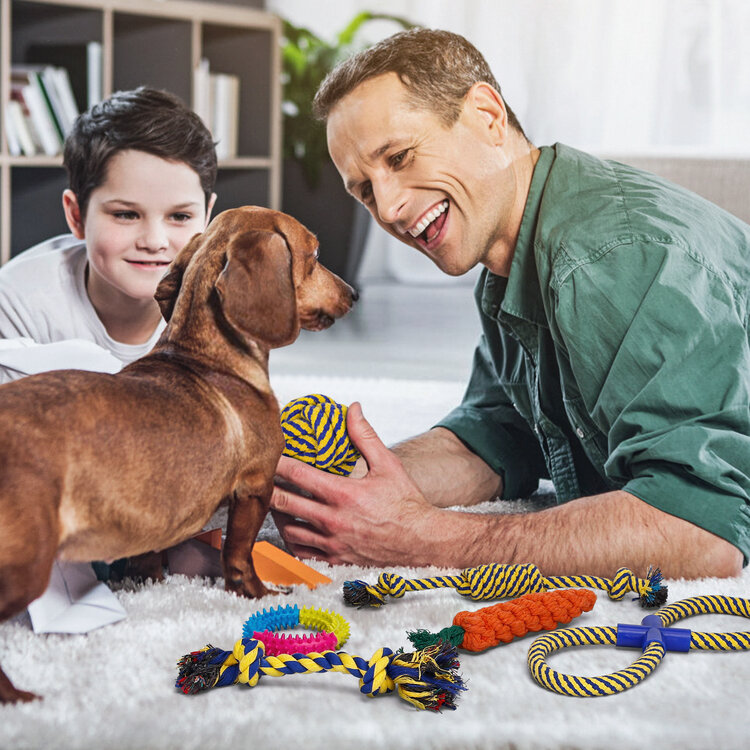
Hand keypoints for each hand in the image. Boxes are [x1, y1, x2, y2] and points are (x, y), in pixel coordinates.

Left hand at [270, 402, 442, 566]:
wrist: (422, 541)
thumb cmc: (406, 503)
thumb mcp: (388, 464)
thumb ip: (365, 436)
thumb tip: (353, 408)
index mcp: (344, 494)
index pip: (298, 475)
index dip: (277, 463)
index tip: (266, 454)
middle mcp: (334, 520)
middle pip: (284, 504)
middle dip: (268, 491)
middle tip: (258, 481)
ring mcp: (332, 543)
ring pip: (289, 531)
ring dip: (278, 517)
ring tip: (275, 504)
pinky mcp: (335, 560)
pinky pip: (302, 553)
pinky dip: (292, 541)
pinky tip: (293, 529)